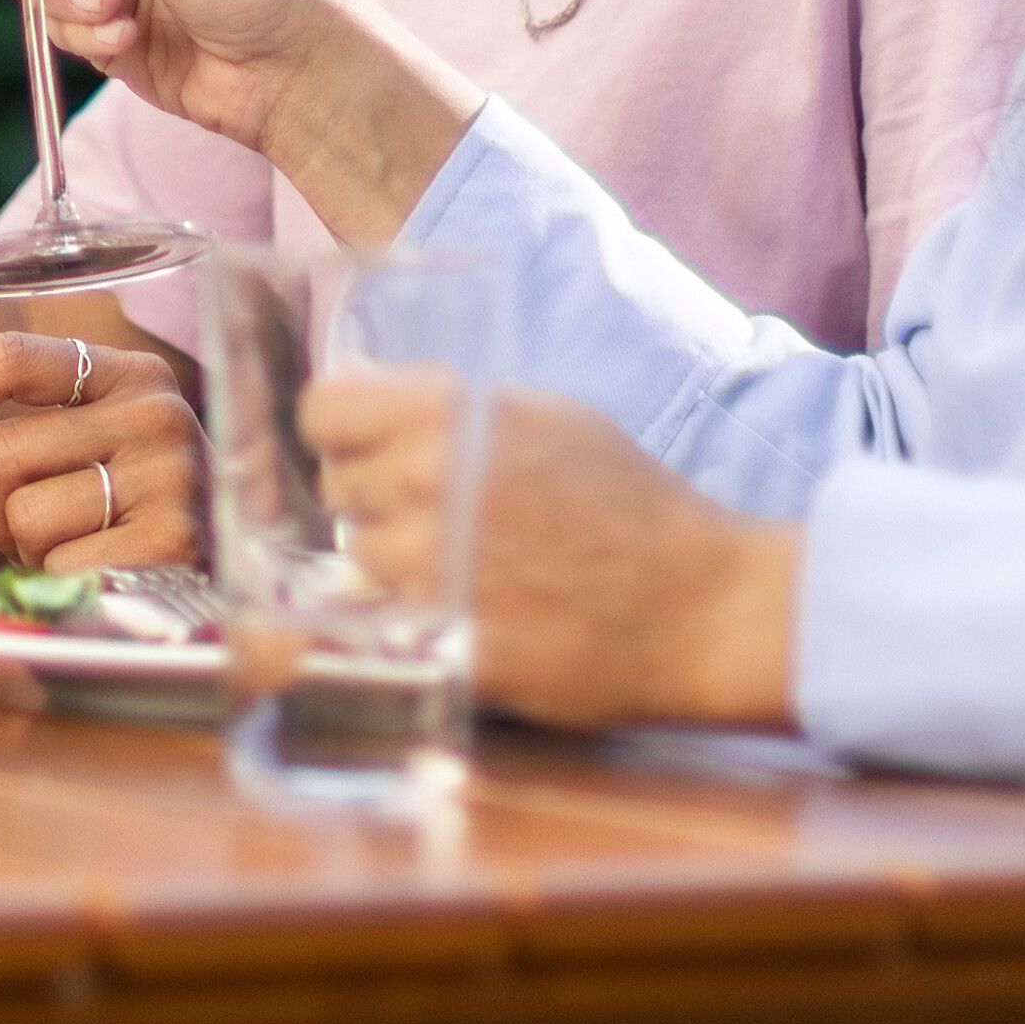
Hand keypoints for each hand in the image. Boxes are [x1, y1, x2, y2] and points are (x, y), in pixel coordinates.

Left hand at [0, 327, 202, 569]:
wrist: (237, 568)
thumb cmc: (134, 509)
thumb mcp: (72, 456)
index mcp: (128, 374)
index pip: (12, 358)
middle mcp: (156, 413)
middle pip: (4, 451)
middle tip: (40, 526)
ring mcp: (170, 476)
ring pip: (22, 514)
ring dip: (26, 548)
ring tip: (77, 548)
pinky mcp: (171, 542)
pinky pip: (56, 565)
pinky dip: (58, 582)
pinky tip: (101, 574)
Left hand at [297, 374, 797, 731]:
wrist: (701, 609)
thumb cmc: (631, 505)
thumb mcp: (548, 418)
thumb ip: (447, 404)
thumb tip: (357, 381)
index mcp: (451, 416)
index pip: (323, 410)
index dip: (341, 429)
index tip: (363, 446)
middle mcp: (427, 485)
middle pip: (337, 488)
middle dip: (376, 498)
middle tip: (440, 512)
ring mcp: (431, 570)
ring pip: (358, 559)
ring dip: (396, 563)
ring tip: (467, 565)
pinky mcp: (441, 642)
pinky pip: (388, 623)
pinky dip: (418, 618)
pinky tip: (475, 610)